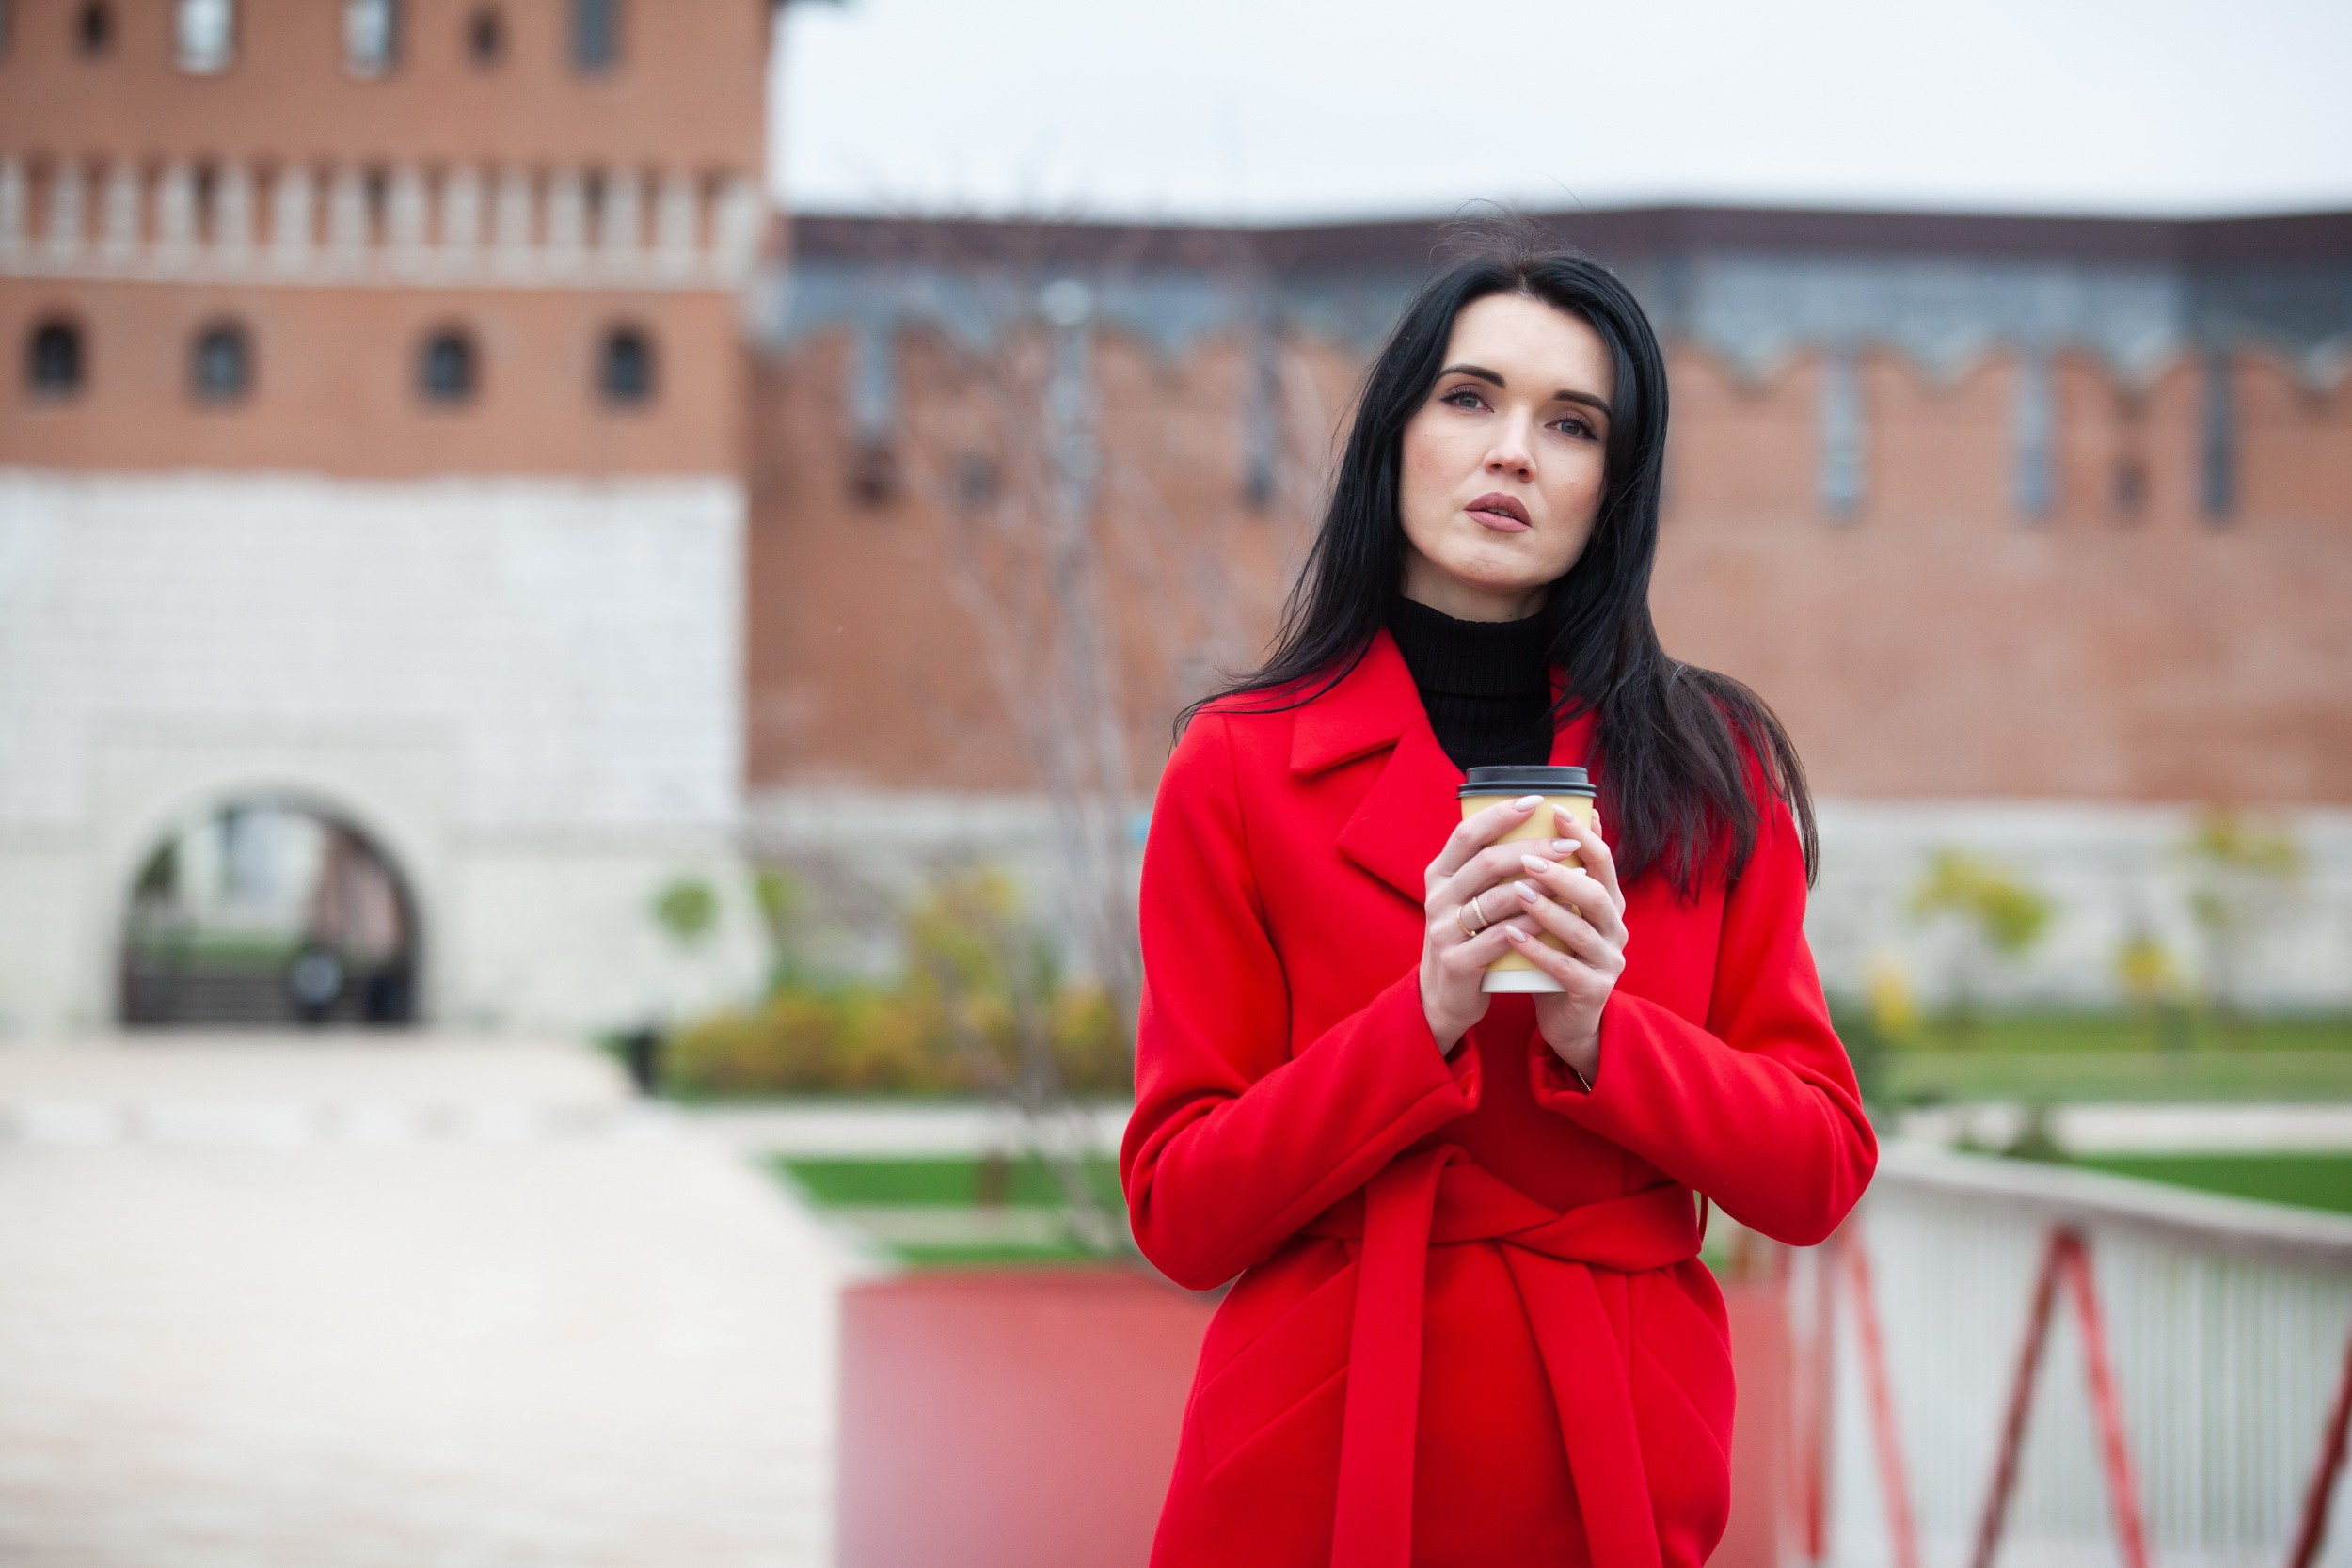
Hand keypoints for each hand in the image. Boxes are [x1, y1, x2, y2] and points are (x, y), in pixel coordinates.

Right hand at [1419, 794, 1555, 1054]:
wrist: (1445, 997)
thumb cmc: (1468, 938)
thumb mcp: (1469, 897)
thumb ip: (1492, 866)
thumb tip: (1536, 822)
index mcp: (1439, 874)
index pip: (1467, 833)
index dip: (1501, 814)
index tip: (1537, 801)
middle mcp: (1437, 897)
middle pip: (1487, 862)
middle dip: (1533, 849)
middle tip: (1569, 843)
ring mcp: (1444, 930)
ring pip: (1496, 899)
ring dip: (1539, 886)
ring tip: (1573, 877)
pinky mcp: (1457, 962)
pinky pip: (1501, 937)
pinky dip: (1532, 923)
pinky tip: (1557, 914)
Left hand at [1498, 808, 1628, 1088]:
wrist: (1567, 1018)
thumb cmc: (1558, 954)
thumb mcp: (1563, 910)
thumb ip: (1565, 872)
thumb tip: (1569, 816)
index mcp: (1608, 905)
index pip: (1602, 862)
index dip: (1583, 835)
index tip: (1555, 810)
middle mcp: (1615, 930)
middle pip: (1596, 893)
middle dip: (1562, 872)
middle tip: (1528, 856)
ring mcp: (1608, 962)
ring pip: (1582, 931)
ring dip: (1548, 909)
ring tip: (1516, 892)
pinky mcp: (1593, 992)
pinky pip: (1565, 969)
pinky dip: (1538, 951)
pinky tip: (1512, 936)